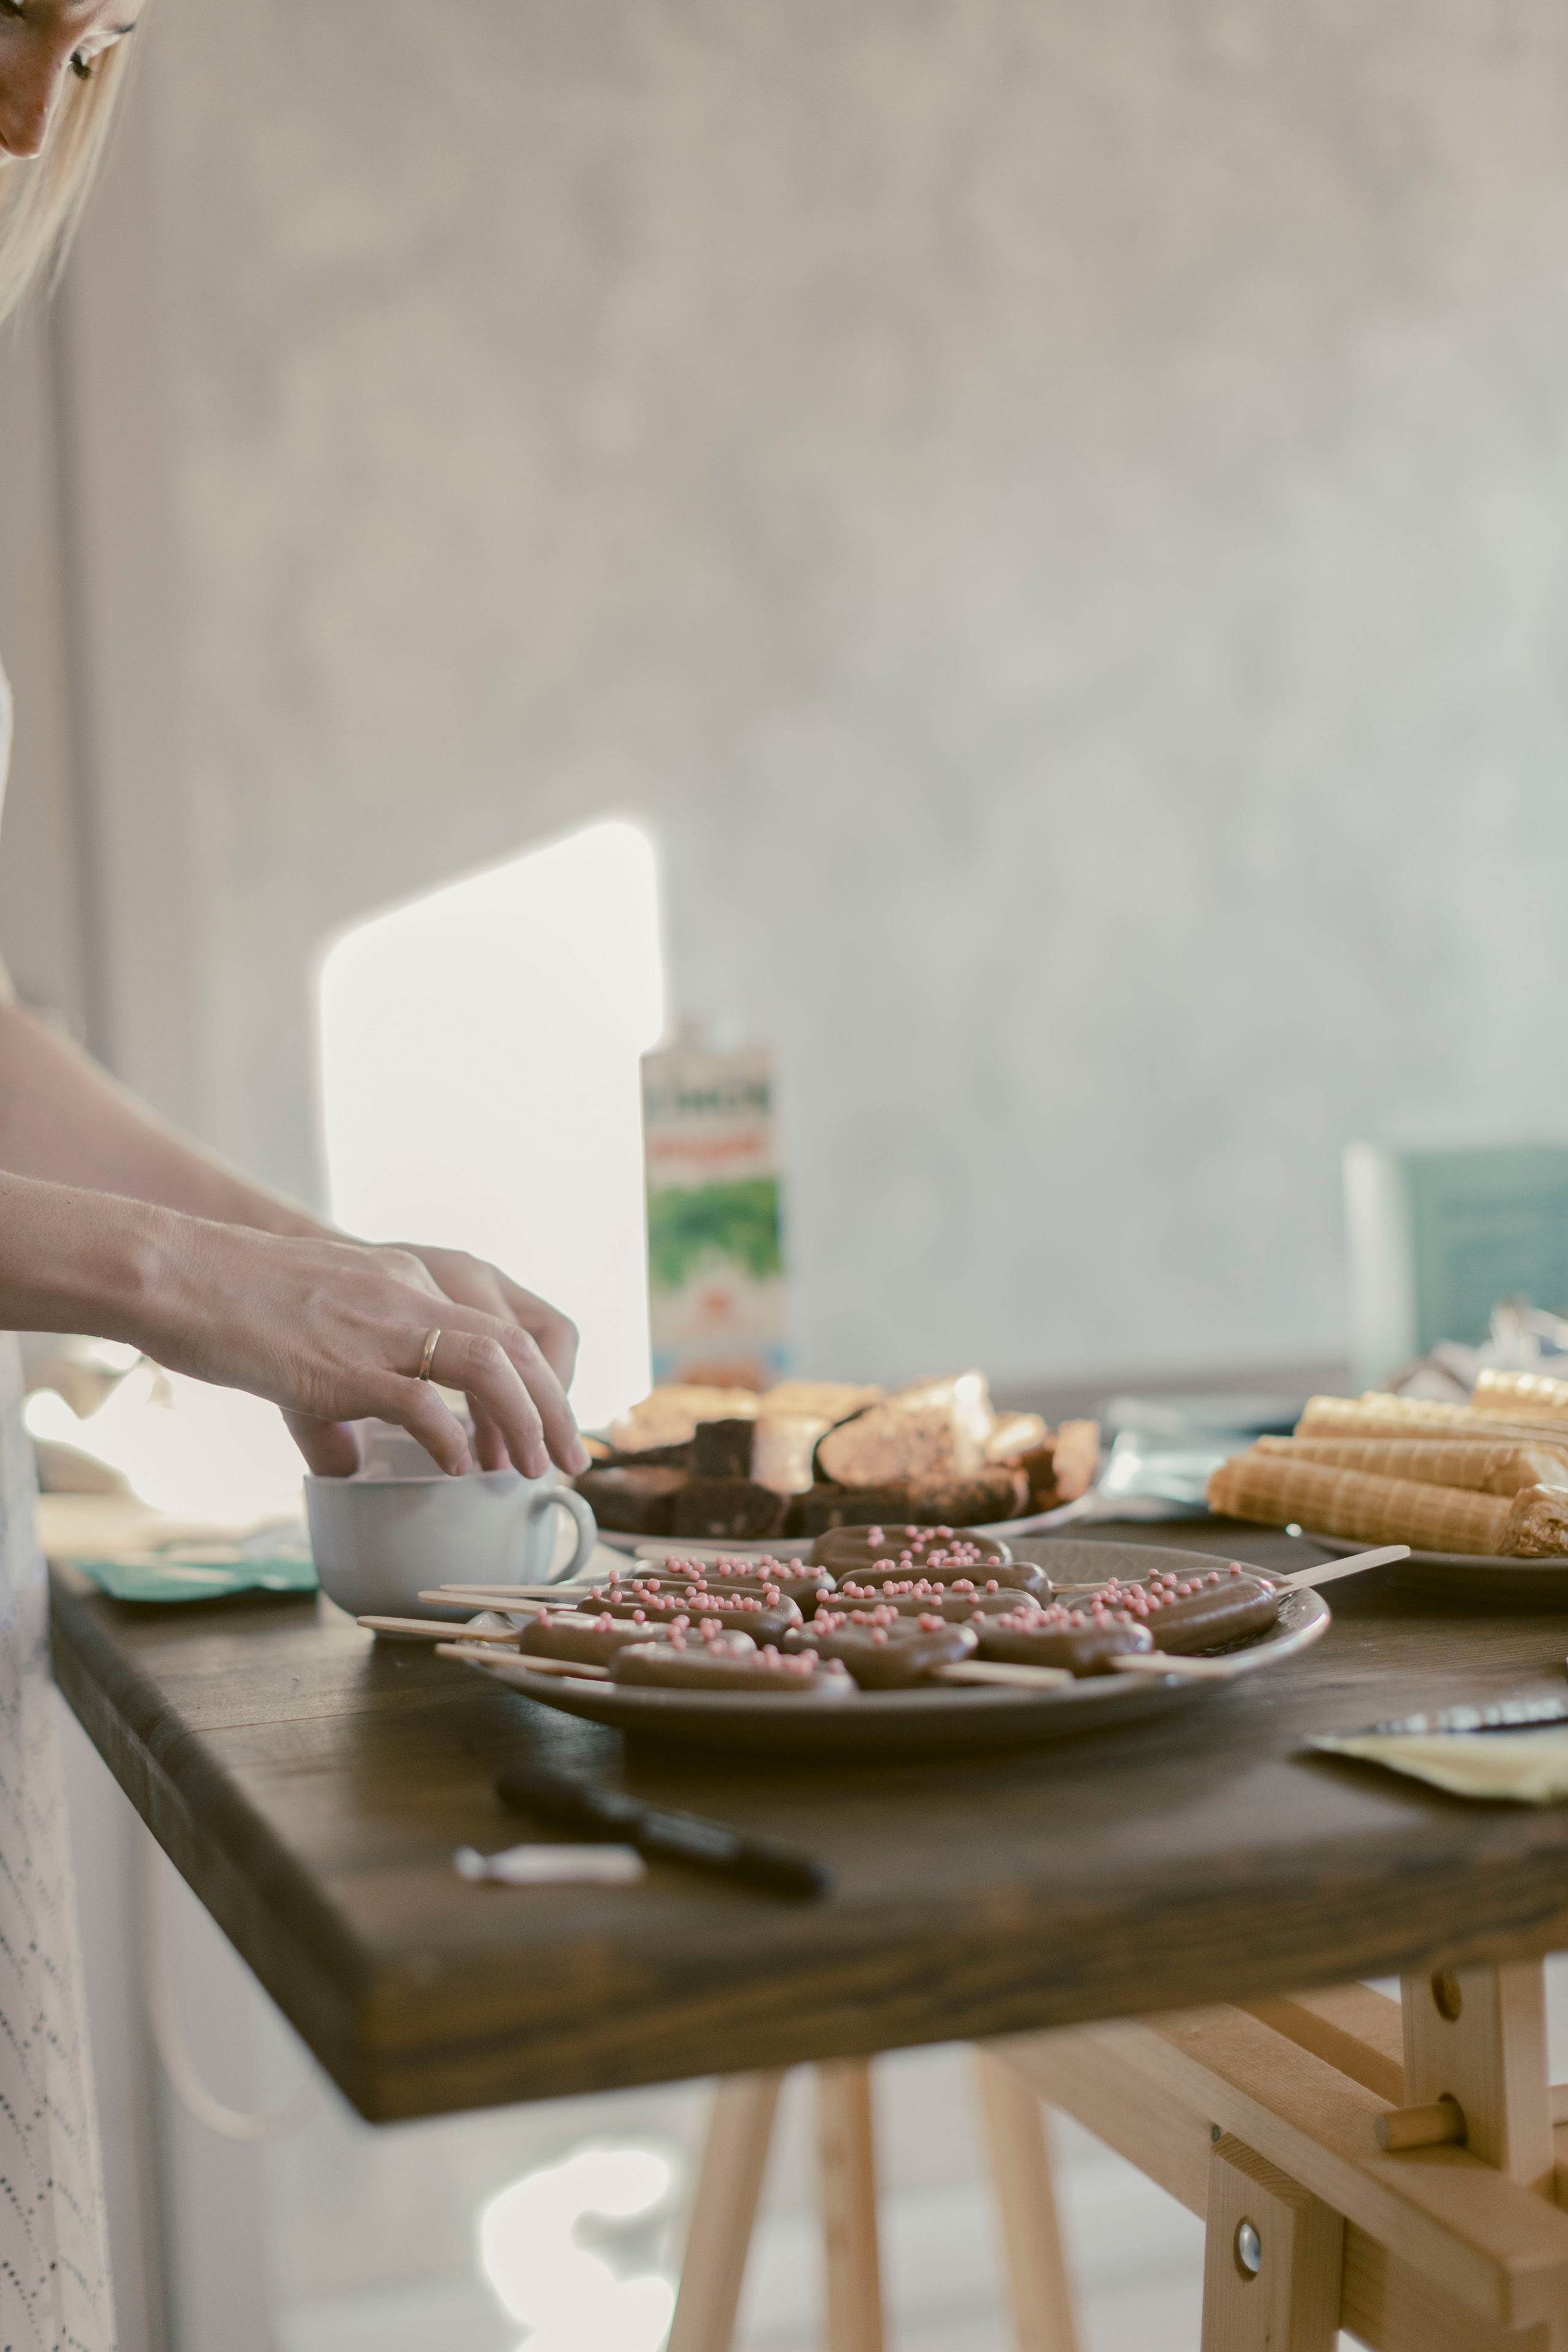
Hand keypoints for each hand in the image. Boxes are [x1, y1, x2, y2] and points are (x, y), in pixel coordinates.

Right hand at [138, 1220, 588, 1480]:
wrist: (174, 1271)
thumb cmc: (228, 1303)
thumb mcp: (309, 1334)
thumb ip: (341, 1399)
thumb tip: (351, 1467)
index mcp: (402, 1280)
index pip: (498, 1322)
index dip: (535, 1379)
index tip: (543, 1427)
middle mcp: (406, 1294)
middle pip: (515, 1345)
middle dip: (555, 1406)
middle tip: (574, 1460)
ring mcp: (378, 1326)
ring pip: (489, 1366)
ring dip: (526, 1422)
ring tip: (537, 1469)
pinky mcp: (343, 1364)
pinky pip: (422, 1402)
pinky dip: (452, 1438)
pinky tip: (462, 1467)